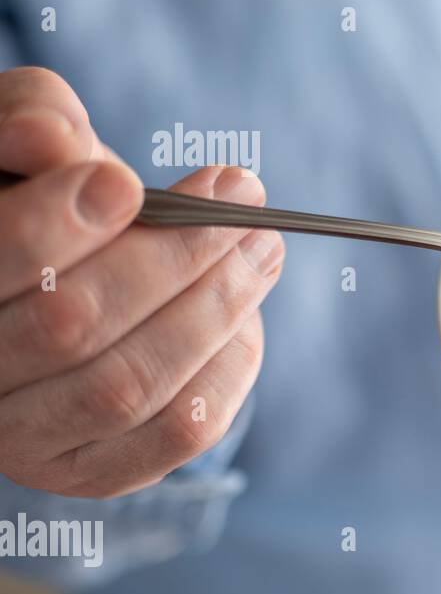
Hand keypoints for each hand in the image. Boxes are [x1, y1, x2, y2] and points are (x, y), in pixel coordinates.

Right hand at [0, 67, 283, 497]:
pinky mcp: (93, 472)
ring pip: (128, 385)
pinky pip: (174, 434)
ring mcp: (24, 440)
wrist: (72, 270)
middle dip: (170, 257)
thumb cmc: (44, 191)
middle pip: (70, 327)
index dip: (56, 225)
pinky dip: (224, 370)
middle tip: (240, 195)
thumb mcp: (25, 141)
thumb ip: (29, 120)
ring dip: (214, 308)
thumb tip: (54, 140)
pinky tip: (246, 317)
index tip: (127, 183)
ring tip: (263, 245)